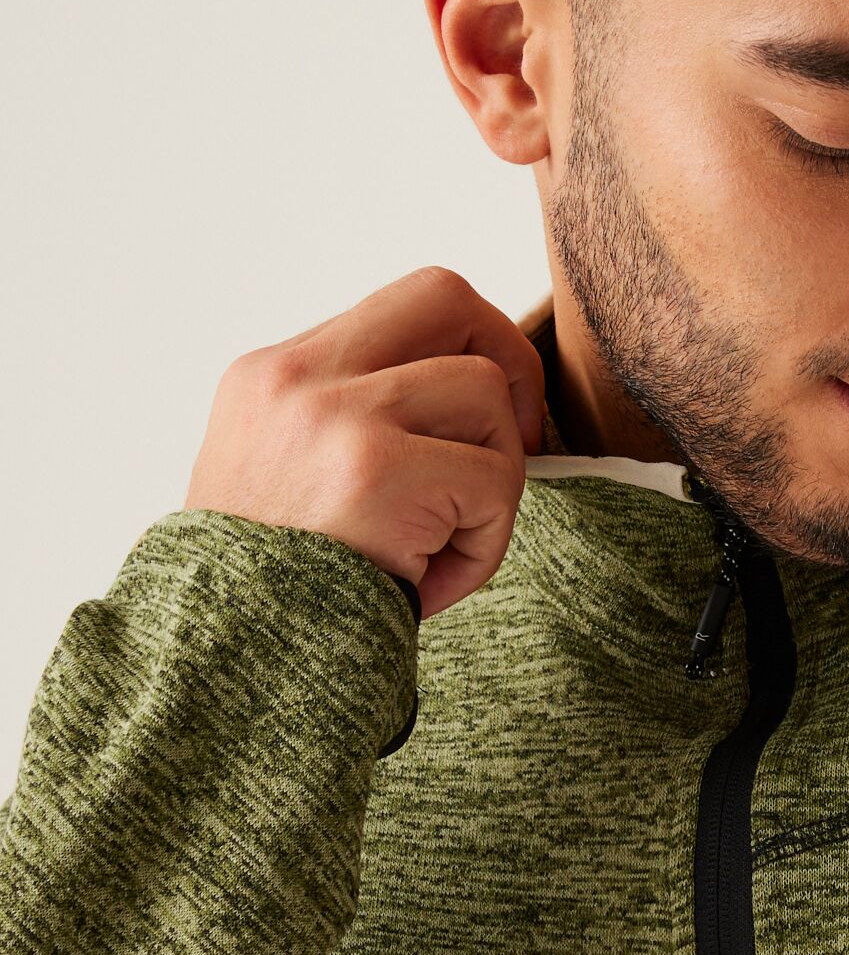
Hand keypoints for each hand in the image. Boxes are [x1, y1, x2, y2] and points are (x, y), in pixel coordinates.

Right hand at [185, 265, 544, 619]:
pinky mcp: (378, 470)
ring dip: (495, 475)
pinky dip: (486, 540)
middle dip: (511, 367)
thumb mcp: (292, 477)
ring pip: (485, 393)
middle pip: (451, 297)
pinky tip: (432, 581)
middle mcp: (299, 375)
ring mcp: (337, 415)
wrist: (227, 657)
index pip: (411, 304)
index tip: (484, 418)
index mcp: (275, 371)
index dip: (473, 347)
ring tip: (444, 542)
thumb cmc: (279, 586)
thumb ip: (363, 423)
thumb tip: (479, 397)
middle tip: (514, 445)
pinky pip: (495, 481)